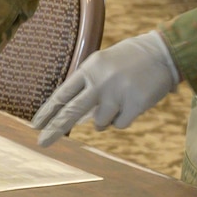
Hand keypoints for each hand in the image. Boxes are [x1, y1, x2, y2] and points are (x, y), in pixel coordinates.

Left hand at [31, 30, 179, 145]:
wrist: (161, 53)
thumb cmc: (127, 60)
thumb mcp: (102, 65)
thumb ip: (87, 86)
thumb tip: (75, 118)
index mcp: (89, 70)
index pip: (62, 94)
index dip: (48, 111)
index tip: (35, 125)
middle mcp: (100, 82)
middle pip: (72, 112)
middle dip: (55, 129)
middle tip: (41, 143)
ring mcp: (117, 93)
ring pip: (99, 123)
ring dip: (105, 118)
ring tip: (118, 100)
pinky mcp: (135, 104)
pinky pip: (119, 124)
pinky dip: (123, 118)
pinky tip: (131, 103)